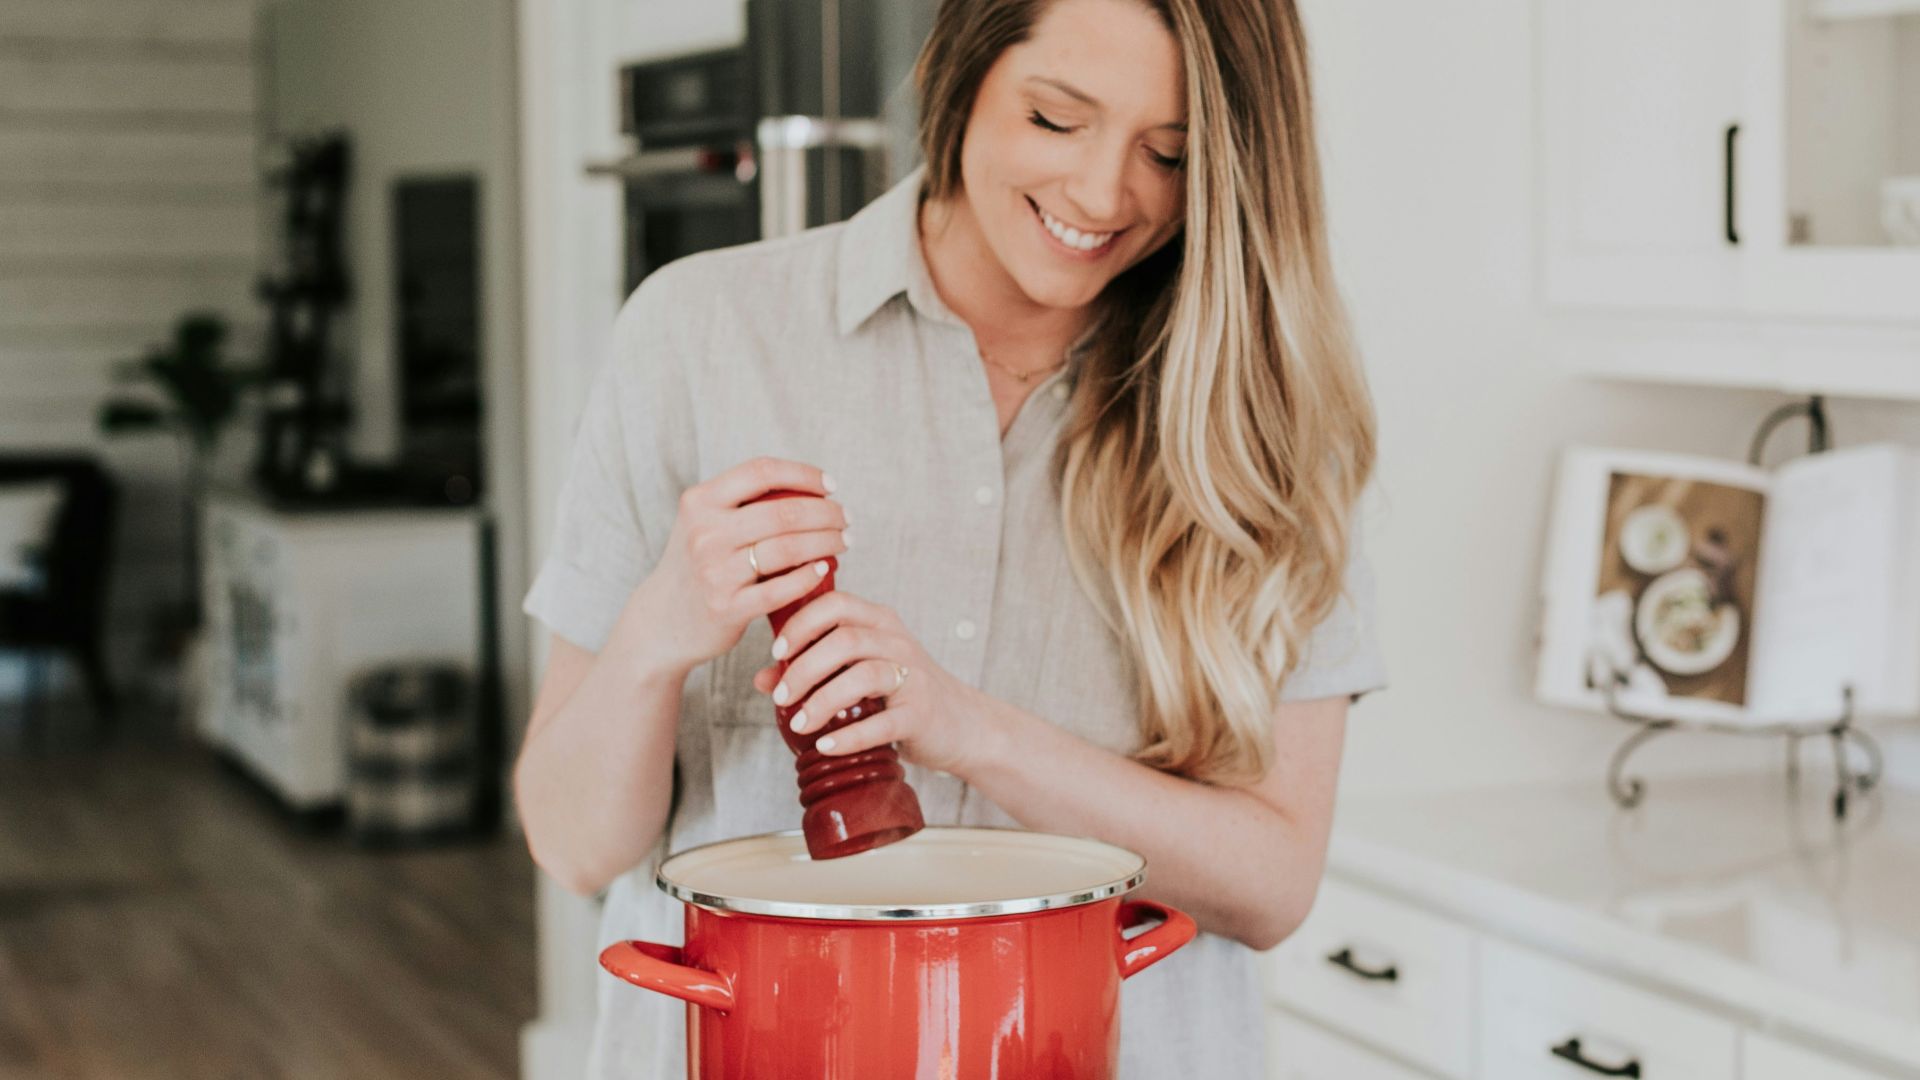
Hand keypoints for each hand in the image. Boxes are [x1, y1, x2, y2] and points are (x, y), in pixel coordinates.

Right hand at [633, 457, 849, 672]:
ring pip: (787, 549)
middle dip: (826, 513)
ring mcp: (714, 571)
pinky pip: (780, 589)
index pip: (761, 472)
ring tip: (843, 542)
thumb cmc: (698, 564)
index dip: (804, 474)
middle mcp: (705, 533)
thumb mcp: (704, 522)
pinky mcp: (726, 607)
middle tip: (846, 519)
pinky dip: (808, 577)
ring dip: (826, 542)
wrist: (663, 619)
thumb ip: (741, 502)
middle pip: (783, 512)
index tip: (830, 486)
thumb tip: (808, 486)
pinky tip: (823, 569)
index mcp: (700, 501)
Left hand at [749, 590, 996, 776]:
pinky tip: (826, 745)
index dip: (801, 624)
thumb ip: (814, 670)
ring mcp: (913, 676)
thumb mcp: (859, 672)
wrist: (960, 725)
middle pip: (844, 639)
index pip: (835, 604)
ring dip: (822, 701)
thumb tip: (762, 679)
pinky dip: (849, 735)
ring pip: (863, 676)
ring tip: (799, 724)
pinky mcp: (920, 714)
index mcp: (879, 622)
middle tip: (781, 696)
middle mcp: (897, 642)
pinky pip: (882, 722)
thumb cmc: (900, 694)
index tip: (777, 651)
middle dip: (804, 667)